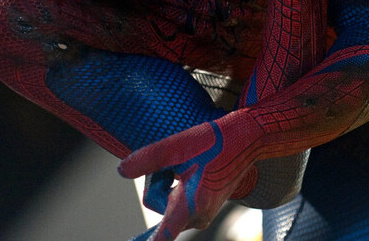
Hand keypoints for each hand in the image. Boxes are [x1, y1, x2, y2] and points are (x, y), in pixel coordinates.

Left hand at [118, 113, 260, 239]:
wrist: (247, 138)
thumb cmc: (216, 141)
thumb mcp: (178, 146)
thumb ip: (147, 159)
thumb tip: (121, 170)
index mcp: (190, 206)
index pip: (163, 237)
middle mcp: (198, 215)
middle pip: (157, 204)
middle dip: (159, 180)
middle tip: (177, 161)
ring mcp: (204, 212)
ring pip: (168, 200)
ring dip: (170, 179)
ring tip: (190, 162)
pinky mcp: (207, 205)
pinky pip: (180, 198)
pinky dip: (179, 181)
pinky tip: (192, 168)